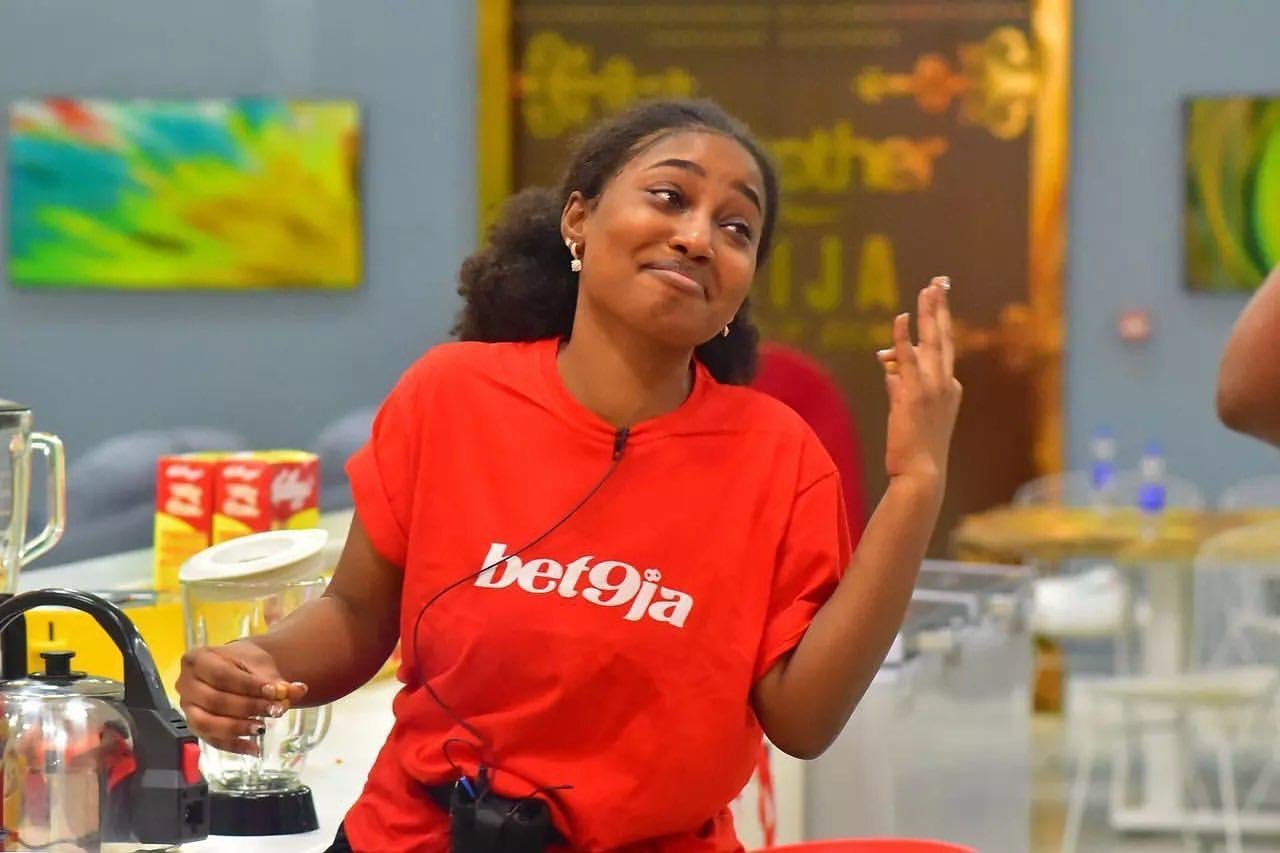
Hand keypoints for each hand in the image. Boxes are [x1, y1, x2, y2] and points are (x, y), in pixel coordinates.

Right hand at [176, 641, 308, 755]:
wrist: (236, 668)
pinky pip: (211, 740)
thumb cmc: (244, 663)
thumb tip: (297, 690)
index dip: (248, 686)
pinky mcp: (194, 727)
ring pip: (207, 723)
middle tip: (274, 710)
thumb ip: (277, 679)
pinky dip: (234, 746)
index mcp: (198, 660)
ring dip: (237, 728)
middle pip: (214, 700)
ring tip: (262, 728)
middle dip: (247, 707)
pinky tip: (255, 748)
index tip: (274, 691)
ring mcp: (187, 707)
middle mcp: (185, 683)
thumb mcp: (262, 664)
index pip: (222, 675)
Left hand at [876, 277, 962, 486]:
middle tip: (938, 282)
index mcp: (950, 389)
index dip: (940, 323)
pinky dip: (903, 338)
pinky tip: (901, 319)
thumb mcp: (911, 414)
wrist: (922, 474)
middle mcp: (946, 384)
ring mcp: (932, 388)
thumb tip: (888, 368)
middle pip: (944, 337)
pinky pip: (908, 360)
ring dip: (928, 313)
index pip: (944, 349)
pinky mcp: (914, 395)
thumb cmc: (916, 449)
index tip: (938, 300)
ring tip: (928, 289)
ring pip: (931, 342)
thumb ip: (901, 387)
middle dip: (941, 308)